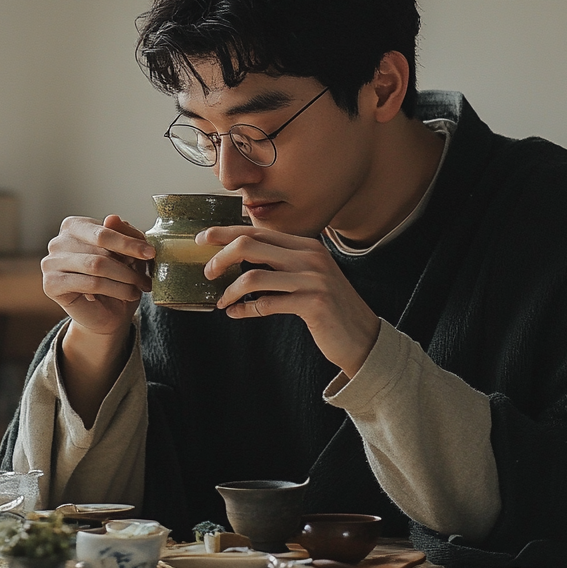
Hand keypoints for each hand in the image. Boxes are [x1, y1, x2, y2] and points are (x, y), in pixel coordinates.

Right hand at [42, 215, 153, 337]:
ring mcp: (50, 262)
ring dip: (124, 277)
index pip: (103, 230)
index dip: (128, 242)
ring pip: (96, 265)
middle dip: (128, 261)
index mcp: (74, 226)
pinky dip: (115, 289)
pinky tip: (128, 294)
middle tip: (145, 275)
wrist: (106, 314)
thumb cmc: (116, 278)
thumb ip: (123, 233)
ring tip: (138, 286)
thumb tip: (112, 219)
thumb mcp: (127, 253)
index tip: (150, 253)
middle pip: (99, 246)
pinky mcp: (51, 285)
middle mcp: (58, 241)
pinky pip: (90, 283)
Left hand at [201, 226, 380, 377]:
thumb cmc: (331, 308)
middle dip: (221, 257)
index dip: (226, 233)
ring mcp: (312, 279)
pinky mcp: (312, 303)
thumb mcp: (310, 275)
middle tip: (207, 271)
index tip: (203, 238)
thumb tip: (240, 257)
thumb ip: (283, 262)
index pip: (257, 231)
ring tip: (222, 301)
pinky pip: (266, 303)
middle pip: (250, 244)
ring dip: (230, 290)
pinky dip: (245, 309)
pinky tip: (237, 313)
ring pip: (253, 275)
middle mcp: (310, 257)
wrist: (363, 337)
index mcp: (307, 245)